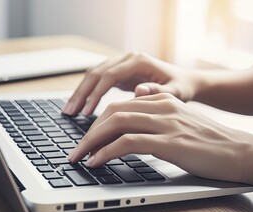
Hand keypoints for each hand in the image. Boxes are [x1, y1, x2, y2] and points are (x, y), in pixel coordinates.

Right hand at [62, 52, 200, 115]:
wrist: (184, 80)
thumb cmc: (181, 87)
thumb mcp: (176, 93)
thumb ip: (159, 92)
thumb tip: (139, 91)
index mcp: (139, 61)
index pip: (110, 75)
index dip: (96, 93)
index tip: (87, 111)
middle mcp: (127, 59)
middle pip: (96, 72)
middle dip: (81, 93)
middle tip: (69, 112)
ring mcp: (121, 63)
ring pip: (93, 74)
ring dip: (79, 92)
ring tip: (68, 111)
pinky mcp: (118, 72)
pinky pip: (97, 80)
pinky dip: (86, 92)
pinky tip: (79, 106)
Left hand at [68, 93, 252, 182]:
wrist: (240, 151)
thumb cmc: (208, 142)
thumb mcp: (179, 122)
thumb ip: (157, 116)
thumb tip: (133, 115)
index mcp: (162, 100)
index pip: (119, 105)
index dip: (97, 121)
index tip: (86, 138)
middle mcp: (161, 106)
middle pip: (112, 112)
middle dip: (89, 131)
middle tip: (75, 149)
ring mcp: (165, 123)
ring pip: (116, 123)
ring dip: (92, 141)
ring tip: (79, 157)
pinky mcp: (169, 141)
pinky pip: (128, 142)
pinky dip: (107, 151)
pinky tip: (97, 161)